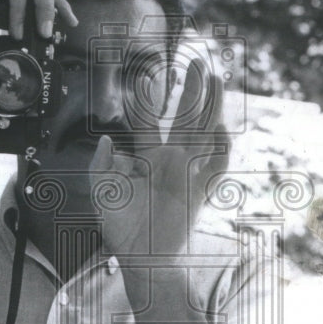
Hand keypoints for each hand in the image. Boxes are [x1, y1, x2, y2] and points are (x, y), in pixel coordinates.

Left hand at [89, 73, 229, 258]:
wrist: (143, 260)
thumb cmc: (122, 230)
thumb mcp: (103, 194)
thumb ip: (102, 166)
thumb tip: (108, 139)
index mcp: (147, 159)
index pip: (150, 123)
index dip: (148, 101)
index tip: (148, 77)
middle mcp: (171, 162)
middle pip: (185, 118)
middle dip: (192, 90)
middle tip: (199, 62)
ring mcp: (188, 175)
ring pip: (204, 133)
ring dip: (211, 106)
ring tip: (216, 79)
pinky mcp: (199, 193)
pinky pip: (216, 167)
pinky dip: (220, 148)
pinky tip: (220, 127)